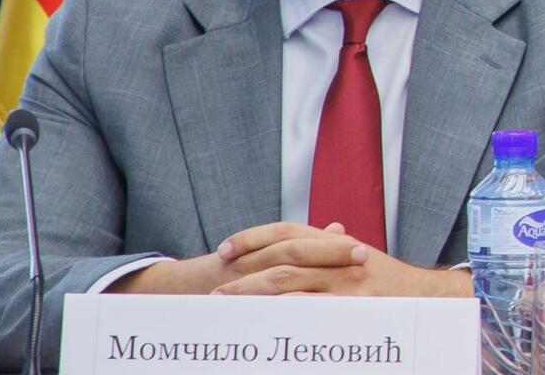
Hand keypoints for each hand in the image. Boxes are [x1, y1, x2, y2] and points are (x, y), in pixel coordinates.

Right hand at [105, 222, 353, 294]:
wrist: (182, 290)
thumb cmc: (233, 274)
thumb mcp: (268, 255)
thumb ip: (303, 243)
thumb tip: (339, 228)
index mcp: (265, 250)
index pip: (300, 240)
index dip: (331, 245)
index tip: (363, 249)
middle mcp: (252, 259)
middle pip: (293, 250)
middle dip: (328, 254)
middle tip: (361, 257)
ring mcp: (239, 279)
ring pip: (276, 277)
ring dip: (312, 282)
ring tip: (342, 288)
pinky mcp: (230, 300)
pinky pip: (256, 307)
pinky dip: (281, 311)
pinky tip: (304, 316)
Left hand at [211, 221, 471, 297]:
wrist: (432, 297)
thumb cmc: (395, 282)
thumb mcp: (360, 259)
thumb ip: (332, 249)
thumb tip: (318, 237)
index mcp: (335, 243)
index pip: (286, 231)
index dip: (253, 237)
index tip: (225, 249)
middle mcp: (338, 258)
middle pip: (281, 258)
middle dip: (245, 272)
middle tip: (216, 286)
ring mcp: (346, 283)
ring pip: (290, 284)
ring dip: (255, 296)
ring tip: (229, 307)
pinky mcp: (354, 307)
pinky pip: (313, 311)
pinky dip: (286, 315)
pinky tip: (265, 323)